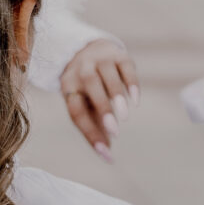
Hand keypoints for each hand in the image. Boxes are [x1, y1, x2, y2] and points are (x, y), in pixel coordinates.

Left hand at [59, 39, 139, 162]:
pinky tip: (135, 100)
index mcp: (69, 86)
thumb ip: (95, 129)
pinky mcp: (118, 54)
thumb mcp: (85, 105)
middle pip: (90, 86)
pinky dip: (130, 83)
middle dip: (102, 109)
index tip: (105, 151)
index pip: (76, 110)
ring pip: (107, 75)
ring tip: (125, 116)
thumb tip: (107, 156)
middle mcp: (82, 70)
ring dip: (116, 95)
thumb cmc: (87, 88)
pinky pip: (125, 66)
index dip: (89, 132)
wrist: (89, 48)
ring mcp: (100, 59)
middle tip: (115, 132)